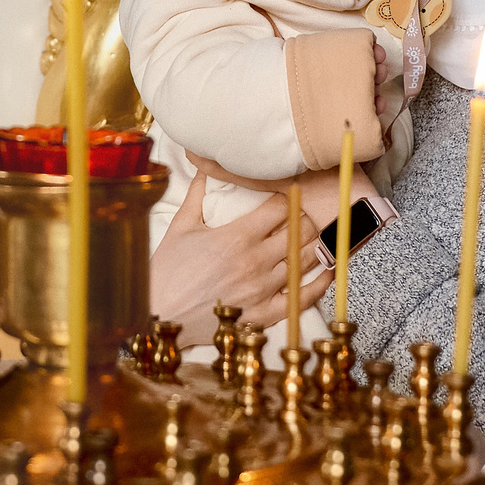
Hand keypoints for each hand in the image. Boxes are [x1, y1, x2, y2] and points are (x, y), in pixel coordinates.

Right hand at [150, 173, 330, 337]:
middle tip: (304, 216)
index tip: (288, 195)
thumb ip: (197, 195)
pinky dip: (318, 284)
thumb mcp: (180, 227)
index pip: (280, 207)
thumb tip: (204, 168)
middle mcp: (255, 261)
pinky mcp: (263, 314)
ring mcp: (262, 290)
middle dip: (305, 218)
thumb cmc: (166, 272)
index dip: (288, 197)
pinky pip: (301, 298)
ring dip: (314, 246)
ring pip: (305, 260)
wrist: (159, 316)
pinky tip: (325, 273)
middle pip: (300, 230)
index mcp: (237, 236)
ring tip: (316, 238)